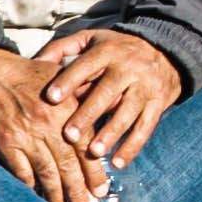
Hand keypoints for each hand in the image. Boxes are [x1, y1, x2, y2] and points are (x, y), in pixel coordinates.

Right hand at [0, 42, 113, 201]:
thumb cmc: (24, 73)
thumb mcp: (59, 74)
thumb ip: (82, 92)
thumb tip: (108, 107)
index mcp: (66, 107)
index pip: (86, 145)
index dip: (94, 171)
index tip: (101, 190)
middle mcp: (48, 123)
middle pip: (69, 165)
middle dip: (79, 192)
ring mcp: (25, 134)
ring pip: (47, 172)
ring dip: (57, 196)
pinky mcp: (5, 142)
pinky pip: (21, 171)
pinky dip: (30, 186)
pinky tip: (37, 196)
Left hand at [37, 31, 184, 178]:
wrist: (165, 50)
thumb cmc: (117, 49)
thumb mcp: (92, 39)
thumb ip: (63, 48)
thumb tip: (35, 61)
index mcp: (108, 51)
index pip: (86, 66)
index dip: (68, 81)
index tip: (51, 98)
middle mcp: (128, 68)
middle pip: (107, 92)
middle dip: (88, 114)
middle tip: (69, 135)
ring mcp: (145, 86)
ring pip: (128, 112)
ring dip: (111, 134)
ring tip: (93, 152)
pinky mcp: (158, 103)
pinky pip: (146, 127)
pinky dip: (132, 146)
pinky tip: (118, 163)